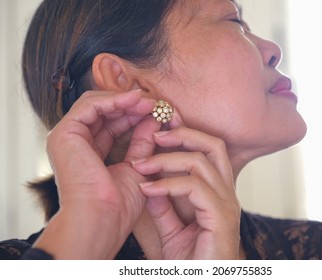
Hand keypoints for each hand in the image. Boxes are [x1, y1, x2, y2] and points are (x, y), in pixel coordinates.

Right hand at [34, 90, 159, 258]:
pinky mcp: (64, 134)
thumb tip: (154, 117)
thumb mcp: (137, 165)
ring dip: (124, 100)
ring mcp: (67, 138)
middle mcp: (75, 144)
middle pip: (103, 113)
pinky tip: (135, 101)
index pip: (111, 125)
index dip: (134, 116)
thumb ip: (143, 140)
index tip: (158, 112)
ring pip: (96, 105)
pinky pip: (90, 106)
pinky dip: (113, 100)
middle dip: (131, 106)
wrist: (102, 220)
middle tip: (155, 103)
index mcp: (88, 154)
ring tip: (149, 102)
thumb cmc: (119, 205)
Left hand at [132, 114, 240, 258]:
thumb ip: (163, 205)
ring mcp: (226, 203)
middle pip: (213, 145)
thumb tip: (148, 183)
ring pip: (202, 161)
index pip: (206, 150)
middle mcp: (226, 193)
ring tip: (140, 165)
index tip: (158, 125)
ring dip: (167, 158)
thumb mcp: (170, 228)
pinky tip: (148, 190)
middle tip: (154, 133)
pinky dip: (168, 184)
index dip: (184, 133)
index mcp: (217, 192)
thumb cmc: (189, 262)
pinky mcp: (221, 217)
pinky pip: (194, 187)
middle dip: (183, 133)